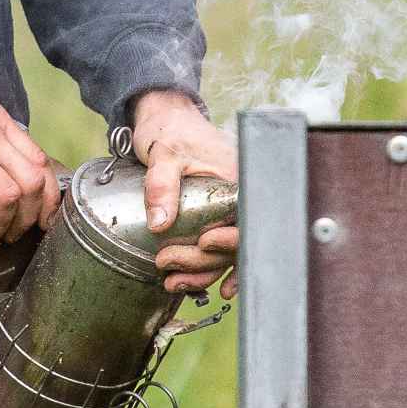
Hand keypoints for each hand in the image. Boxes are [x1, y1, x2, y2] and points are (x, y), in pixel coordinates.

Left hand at [130, 90, 239, 298]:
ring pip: (225, 253)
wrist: (166, 121)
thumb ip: (161, 185)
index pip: (245, 222)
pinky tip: (203, 287)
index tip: (204, 242)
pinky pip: (219, 250)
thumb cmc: (170, 131)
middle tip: (166, 262)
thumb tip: (160, 223)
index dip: (230, 241)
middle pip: (233, 244)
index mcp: (236, 182)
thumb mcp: (163, 154)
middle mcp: (239, 199)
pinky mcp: (216, 218)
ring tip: (172, 281)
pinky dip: (210, 270)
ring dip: (201, 272)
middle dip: (202, 261)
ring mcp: (229, 211)